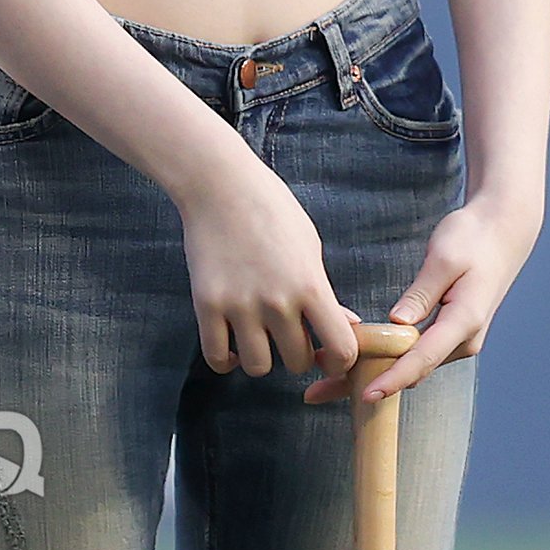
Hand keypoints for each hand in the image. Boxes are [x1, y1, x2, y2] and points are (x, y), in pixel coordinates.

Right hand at [179, 152, 359, 381]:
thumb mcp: (309, 244)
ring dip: (261, 356)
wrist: (219, 182)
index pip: (341, 351)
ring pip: (259, 367)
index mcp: (310, 285)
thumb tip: (343, 326)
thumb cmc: (270, 207)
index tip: (329, 354)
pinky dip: (226, 359)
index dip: (341, 361)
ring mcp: (240, 305)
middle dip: (296, 352)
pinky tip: (232, 342)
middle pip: (298, 362)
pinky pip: (217, 358)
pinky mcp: (206, 304)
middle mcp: (277, 301)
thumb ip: (324, 290)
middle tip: (287, 332)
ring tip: (258, 335)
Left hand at [302, 194, 541, 404]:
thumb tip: (397, 323)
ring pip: (412, 364)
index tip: (364, 395)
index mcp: (463, 322)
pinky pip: (416, 352)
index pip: (422, 359)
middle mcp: (463, 339)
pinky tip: (359, 360)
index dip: (392, 380)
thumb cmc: (473, 238)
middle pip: (412, 370)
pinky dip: (388, 358)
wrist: (503, 230)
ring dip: (375, 372)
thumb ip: (420, 293)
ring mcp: (457, 338)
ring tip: (327, 380)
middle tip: (319, 392)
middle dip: (368, 384)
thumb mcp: (443, 260)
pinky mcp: (449, 330)